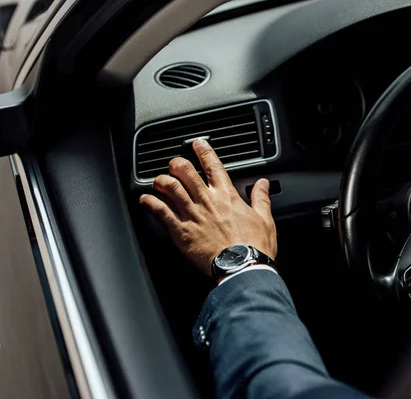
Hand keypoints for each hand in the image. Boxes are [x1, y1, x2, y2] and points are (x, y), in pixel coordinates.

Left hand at [140, 138, 276, 277]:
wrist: (242, 267)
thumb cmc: (255, 247)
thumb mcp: (265, 219)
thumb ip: (261, 198)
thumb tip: (264, 184)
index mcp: (228, 196)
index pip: (213, 166)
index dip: (203, 151)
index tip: (197, 143)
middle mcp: (207, 201)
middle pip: (186, 171)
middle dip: (177, 164)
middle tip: (174, 164)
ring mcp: (192, 215)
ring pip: (170, 187)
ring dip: (161, 180)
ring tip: (158, 181)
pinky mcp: (181, 231)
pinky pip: (160, 212)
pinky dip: (150, 203)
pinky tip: (145, 200)